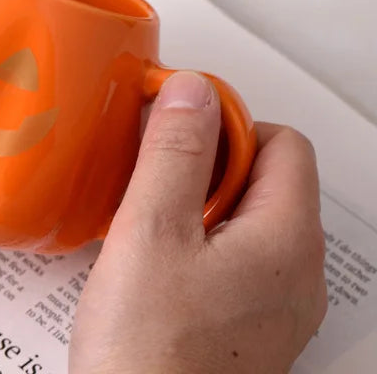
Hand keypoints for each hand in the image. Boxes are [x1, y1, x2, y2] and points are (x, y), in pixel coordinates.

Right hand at [70, 72, 326, 373]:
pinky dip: (193, 236)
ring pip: (243, 216)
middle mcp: (294, 273)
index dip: (225, 121)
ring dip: (194, 198)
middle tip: (150, 170)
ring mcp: (273, 304)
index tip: (173, 123)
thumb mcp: (151, 231)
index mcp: (286, 241)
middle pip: (264, 176)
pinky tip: (149, 255)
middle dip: (205, 160)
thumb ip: (175, 152)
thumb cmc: (149, 355)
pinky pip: (230, 254)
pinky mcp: (244, 325)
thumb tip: (192, 90)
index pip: (280, 141)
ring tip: (143, 213)